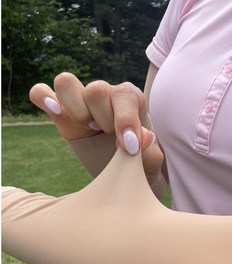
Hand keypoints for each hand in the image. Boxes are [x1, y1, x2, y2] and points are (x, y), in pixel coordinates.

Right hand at [29, 72, 163, 185]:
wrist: (124, 172)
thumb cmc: (140, 163)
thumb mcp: (150, 164)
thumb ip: (151, 152)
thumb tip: (144, 136)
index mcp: (131, 100)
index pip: (125, 96)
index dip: (126, 121)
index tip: (129, 148)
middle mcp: (105, 95)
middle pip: (96, 89)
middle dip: (102, 119)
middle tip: (109, 136)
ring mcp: (81, 103)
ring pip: (67, 83)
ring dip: (77, 111)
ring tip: (90, 130)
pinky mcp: (62, 115)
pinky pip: (41, 92)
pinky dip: (43, 97)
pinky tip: (53, 111)